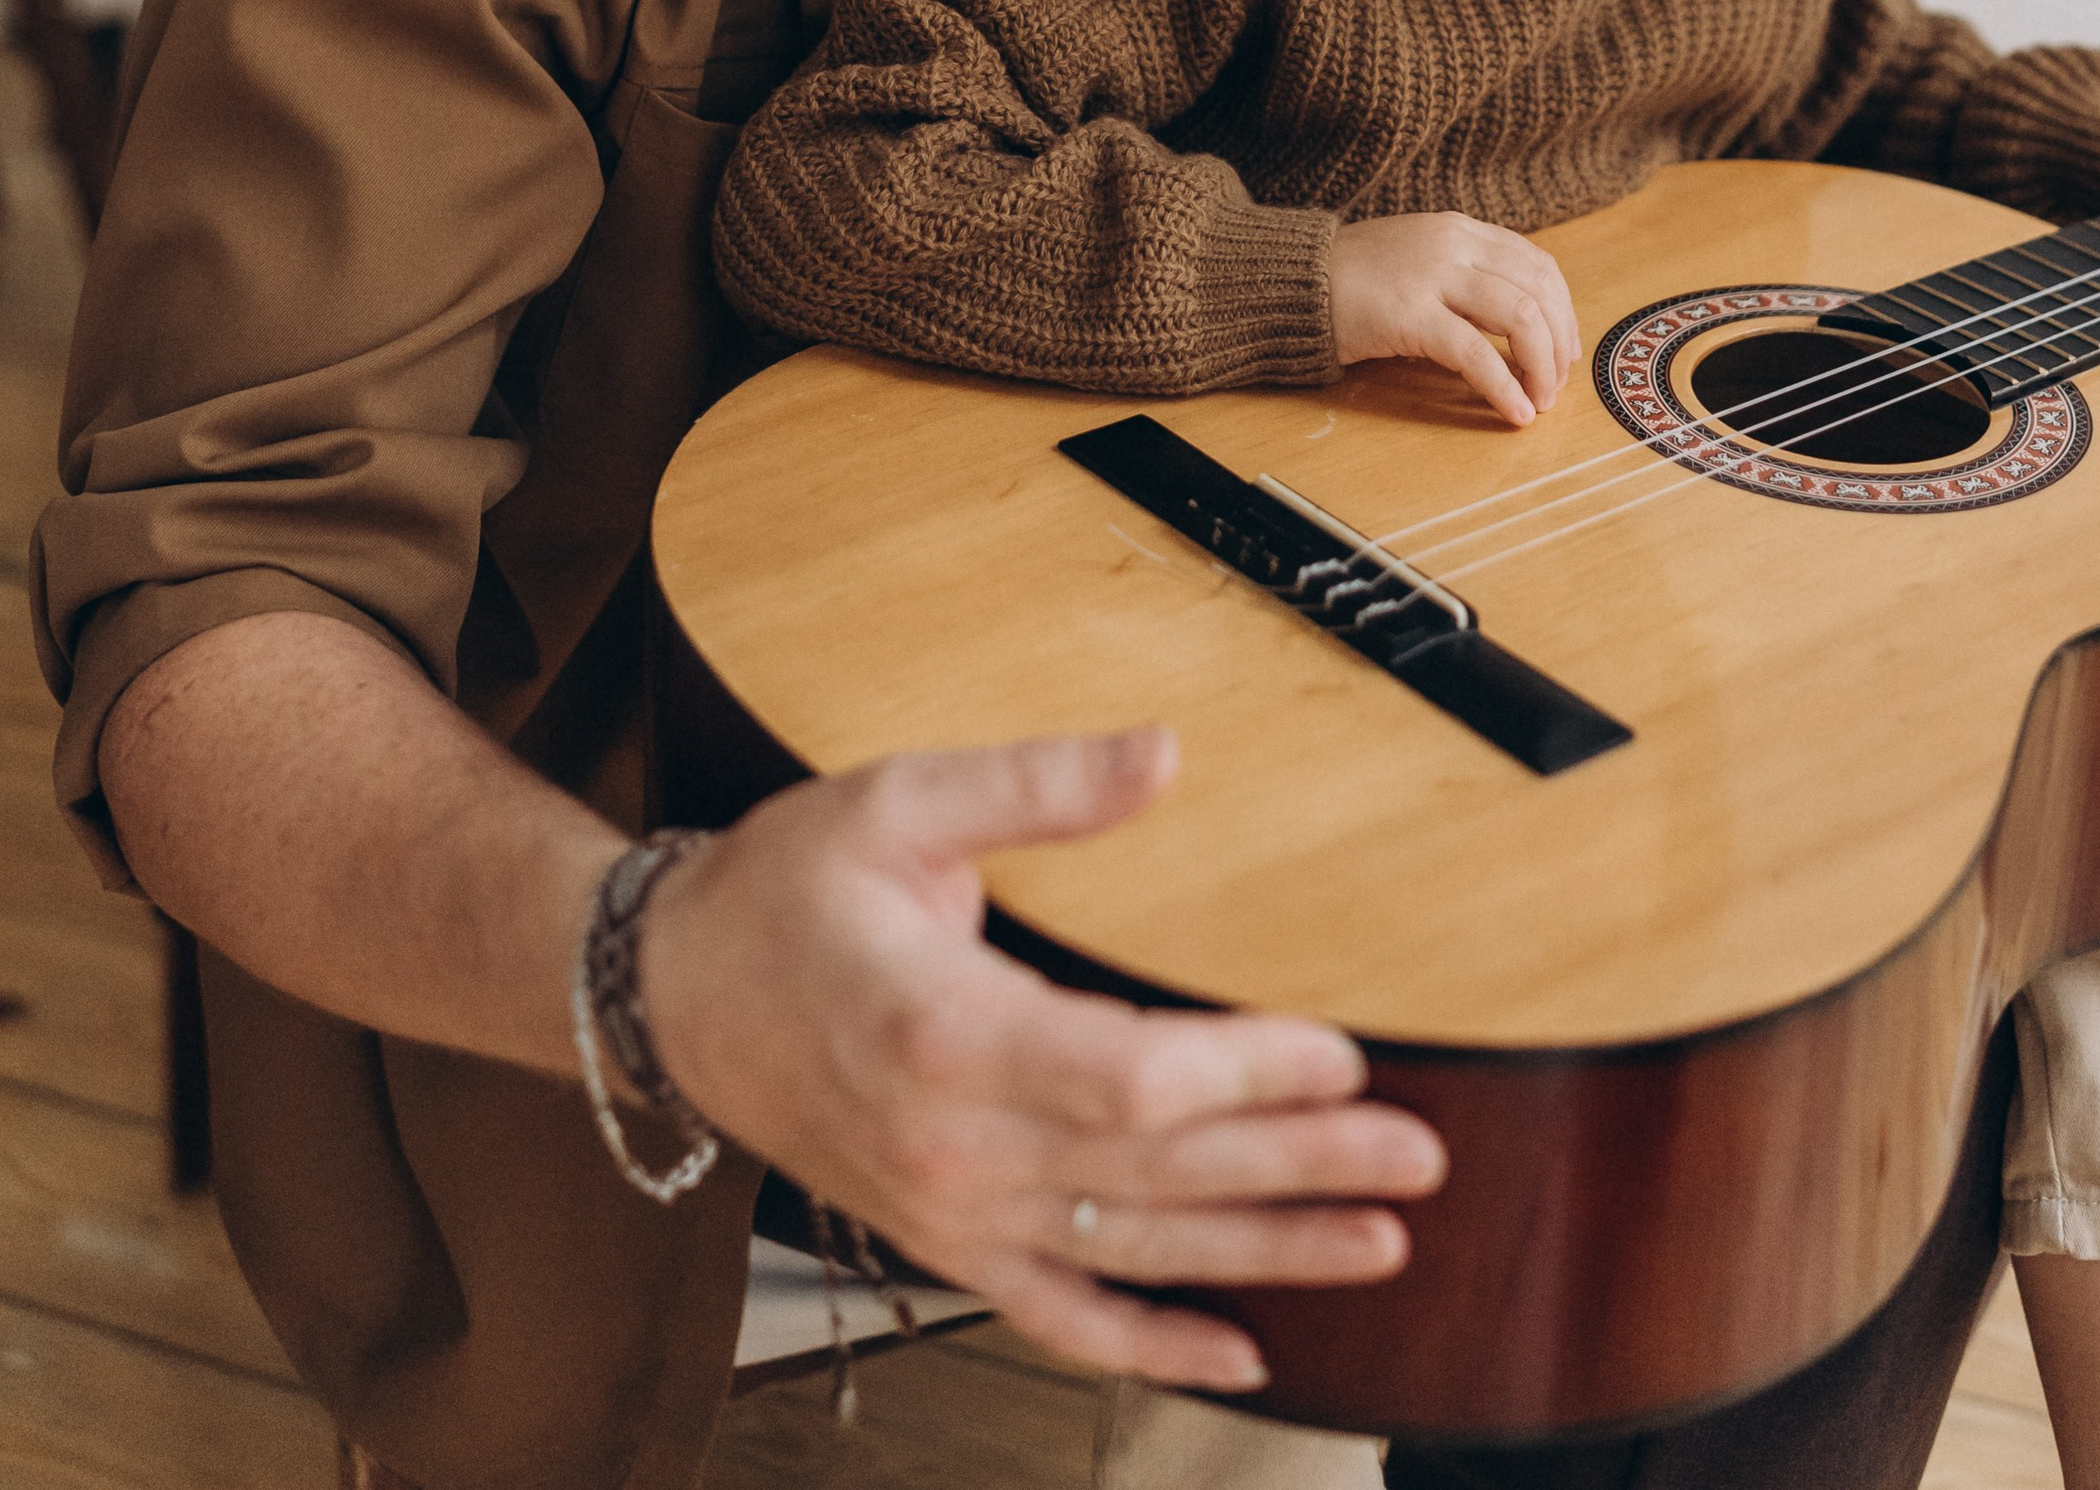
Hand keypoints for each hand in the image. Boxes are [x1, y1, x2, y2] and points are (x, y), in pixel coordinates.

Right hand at [642, 727, 1444, 1391]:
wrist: (674, 994)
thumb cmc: (783, 891)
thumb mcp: (898, 800)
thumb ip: (1040, 784)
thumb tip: (1164, 753)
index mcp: (945, 1033)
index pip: (1129, 1081)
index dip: (1246, 1076)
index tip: (1344, 1052)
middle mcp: (954, 1148)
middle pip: (1156, 1175)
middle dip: (1300, 1167)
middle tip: (1416, 1156)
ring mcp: (952, 1213)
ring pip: (1134, 1253)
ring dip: (1266, 1254)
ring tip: (1380, 1242)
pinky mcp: (947, 1242)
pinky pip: (1062, 1317)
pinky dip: (1154, 1343)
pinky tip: (1242, 1354)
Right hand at [1326, 211, 1582, 424]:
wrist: (1291, 279)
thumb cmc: (1352, 278)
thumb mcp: (1418, 258)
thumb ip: (1465, 276)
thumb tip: (1520, 324)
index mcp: (1460, 229)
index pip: (1536, 264)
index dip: (1562, 310)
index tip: (1565, 349)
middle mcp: (1454, 244)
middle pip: (1538, 291)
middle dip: (1558, 345)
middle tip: (1555, 385)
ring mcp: (1432, 276)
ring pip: (1519, 317)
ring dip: (1541, 367)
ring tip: (1539, 401)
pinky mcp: (1408, 315)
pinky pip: (1475, 354)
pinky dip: (1504, 386)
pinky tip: (1513, 412)